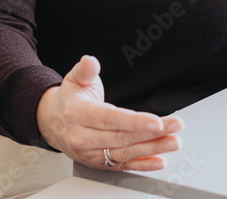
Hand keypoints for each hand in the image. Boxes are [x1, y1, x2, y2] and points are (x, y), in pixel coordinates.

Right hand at [36, 55, 182, 171]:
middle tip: (174, 126)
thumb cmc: (68, 100)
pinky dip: (143, 165)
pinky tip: (159, 160)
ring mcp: (90, 153)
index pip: (110, 119)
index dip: (135, 122)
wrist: (51, 122)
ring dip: (152, 149)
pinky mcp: (97, 163)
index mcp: (77, 114)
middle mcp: (82, 137)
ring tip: (173, 142)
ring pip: (125, 153)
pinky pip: (122, 165)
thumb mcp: (74, 79)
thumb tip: (90, 61)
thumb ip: (85, 70)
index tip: (156, 122)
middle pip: (122, 137)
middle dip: (152, 133)